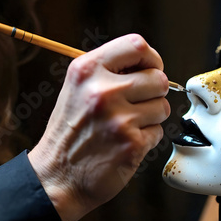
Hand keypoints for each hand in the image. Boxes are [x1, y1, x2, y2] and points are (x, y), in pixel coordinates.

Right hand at [28, 34, 169, 220]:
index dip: (151, 58)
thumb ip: (109, 71)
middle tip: (136, 104)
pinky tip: (126, 142)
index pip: (137, 45)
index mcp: (88, 70)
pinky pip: (158, 131)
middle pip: (157, 78)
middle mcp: (103, 91)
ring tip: (127, 125)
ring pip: (162, 106)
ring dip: (152, 117)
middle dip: (154, 93)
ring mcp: (119, 118)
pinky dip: (147, 138)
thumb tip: (149, 64)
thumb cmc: (71, 132)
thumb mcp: (78, 88)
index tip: (150, 70)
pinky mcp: (132, 143)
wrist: (57, 176)